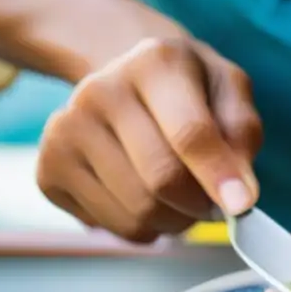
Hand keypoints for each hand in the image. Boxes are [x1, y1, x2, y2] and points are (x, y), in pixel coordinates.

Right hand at [36, 36, 261, 241]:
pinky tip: (143, 196)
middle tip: (212, 203)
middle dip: (198, 206)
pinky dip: (141, 228)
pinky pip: (112, 228)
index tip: (242, 206)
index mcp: (154, 63)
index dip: (219, 177)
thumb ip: (241, 135)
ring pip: (137, 213)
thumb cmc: (189, 91)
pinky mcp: (48, 170)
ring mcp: (67, 130)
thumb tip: (239, 194)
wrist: (125, 80)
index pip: (189, 133)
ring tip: (178, 197)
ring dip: (173, 222)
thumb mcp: (228, 91)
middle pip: (161, 182)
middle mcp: (100, 90)